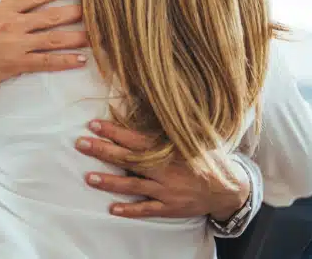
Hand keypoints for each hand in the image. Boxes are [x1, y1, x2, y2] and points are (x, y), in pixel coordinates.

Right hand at [0, 0, 87, 116]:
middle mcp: (12, 25)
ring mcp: (16, 46)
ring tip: (97, 34)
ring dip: (77, 36)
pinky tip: (81, 59)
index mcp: (0, 9)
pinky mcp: (16, 65)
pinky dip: (65, 61)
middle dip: (75, 11)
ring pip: (53, 39)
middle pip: (51, 16)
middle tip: (96, 8)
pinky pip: (46, 62)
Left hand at [76, 119, 249, 220]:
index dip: (114, 131)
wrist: (230, 188)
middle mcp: (166, 170)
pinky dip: (130, 210)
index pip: (136, 139)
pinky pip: (147, 210)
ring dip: (110, 182)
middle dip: (103, 151)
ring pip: (133, 186)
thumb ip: (173, 125)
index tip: (94, 124)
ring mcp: (167, 191)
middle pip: (129, 160)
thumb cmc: (208, 158)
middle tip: (81, 144)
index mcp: (170, 150)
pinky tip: (112, 209)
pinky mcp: (170, 208)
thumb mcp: (194, 137)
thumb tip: (155, 100)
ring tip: (88, 177)